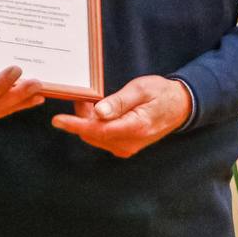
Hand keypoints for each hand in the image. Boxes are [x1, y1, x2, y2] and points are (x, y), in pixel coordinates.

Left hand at [50, 75, 190, 157]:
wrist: (179, 107)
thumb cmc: (161, 94)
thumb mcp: (141, 89)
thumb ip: (119, 102)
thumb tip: (99, 112)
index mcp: (135, 127)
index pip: (98, 130)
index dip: (75, 125)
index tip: (57, 120)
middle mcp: (130, 142)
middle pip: (93, 134)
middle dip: (80, 117)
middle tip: (80, 96)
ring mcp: (127, 146)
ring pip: (95, 136)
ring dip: (87, 120)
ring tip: (90, 100)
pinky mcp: (125, 146)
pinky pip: (102, 137)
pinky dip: (94, 125)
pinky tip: (97, 110)